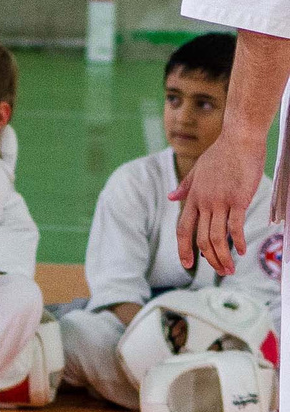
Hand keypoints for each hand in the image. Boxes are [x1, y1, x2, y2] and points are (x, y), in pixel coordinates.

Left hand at [173, 132, 265, 273]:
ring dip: (222, 256)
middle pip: (200, 238)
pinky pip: (234, 226)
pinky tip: (241, 251)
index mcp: (193, 197)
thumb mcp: (198, 170)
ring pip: (216, 237)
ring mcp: (220, 201)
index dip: (183, 248)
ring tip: (230, 269)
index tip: (187, 263)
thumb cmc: (221, 154)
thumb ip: (185, 187)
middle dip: (208, 259)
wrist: (238, 140)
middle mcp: (203, 202)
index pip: (183, 228)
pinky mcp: (238, 199)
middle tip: (219, 272)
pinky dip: (237, 241)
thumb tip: (171, 198)